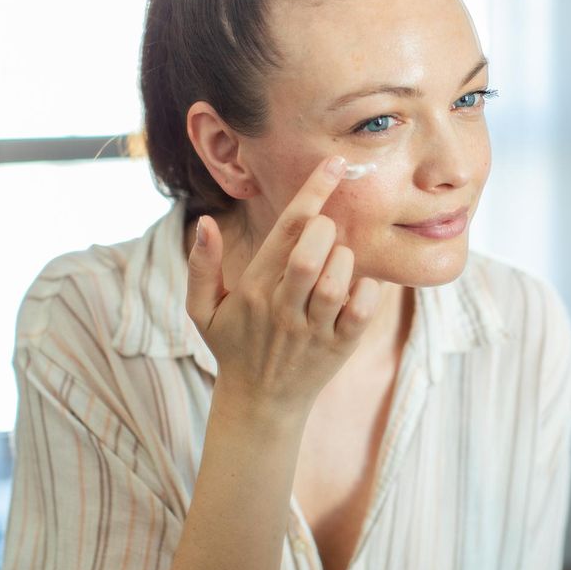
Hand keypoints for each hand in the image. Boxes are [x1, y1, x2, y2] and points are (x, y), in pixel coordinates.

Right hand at [186, 156, 381, 421]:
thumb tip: (204, 223)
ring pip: (337, 282)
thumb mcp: (203, 310)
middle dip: (325, 228)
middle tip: (327, 229)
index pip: (287, 230)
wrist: (260, 405)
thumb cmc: (235, 345)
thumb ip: (202, 266)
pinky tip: (358, 286)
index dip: (313, 191)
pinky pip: (363, 311)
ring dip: (345, 260)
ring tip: (337, 260)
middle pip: (310, 253)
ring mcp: (313, 329)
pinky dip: (368, 291)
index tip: (335, 164)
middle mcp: (283, 308)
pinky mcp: (340, 347)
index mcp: (253, 289)